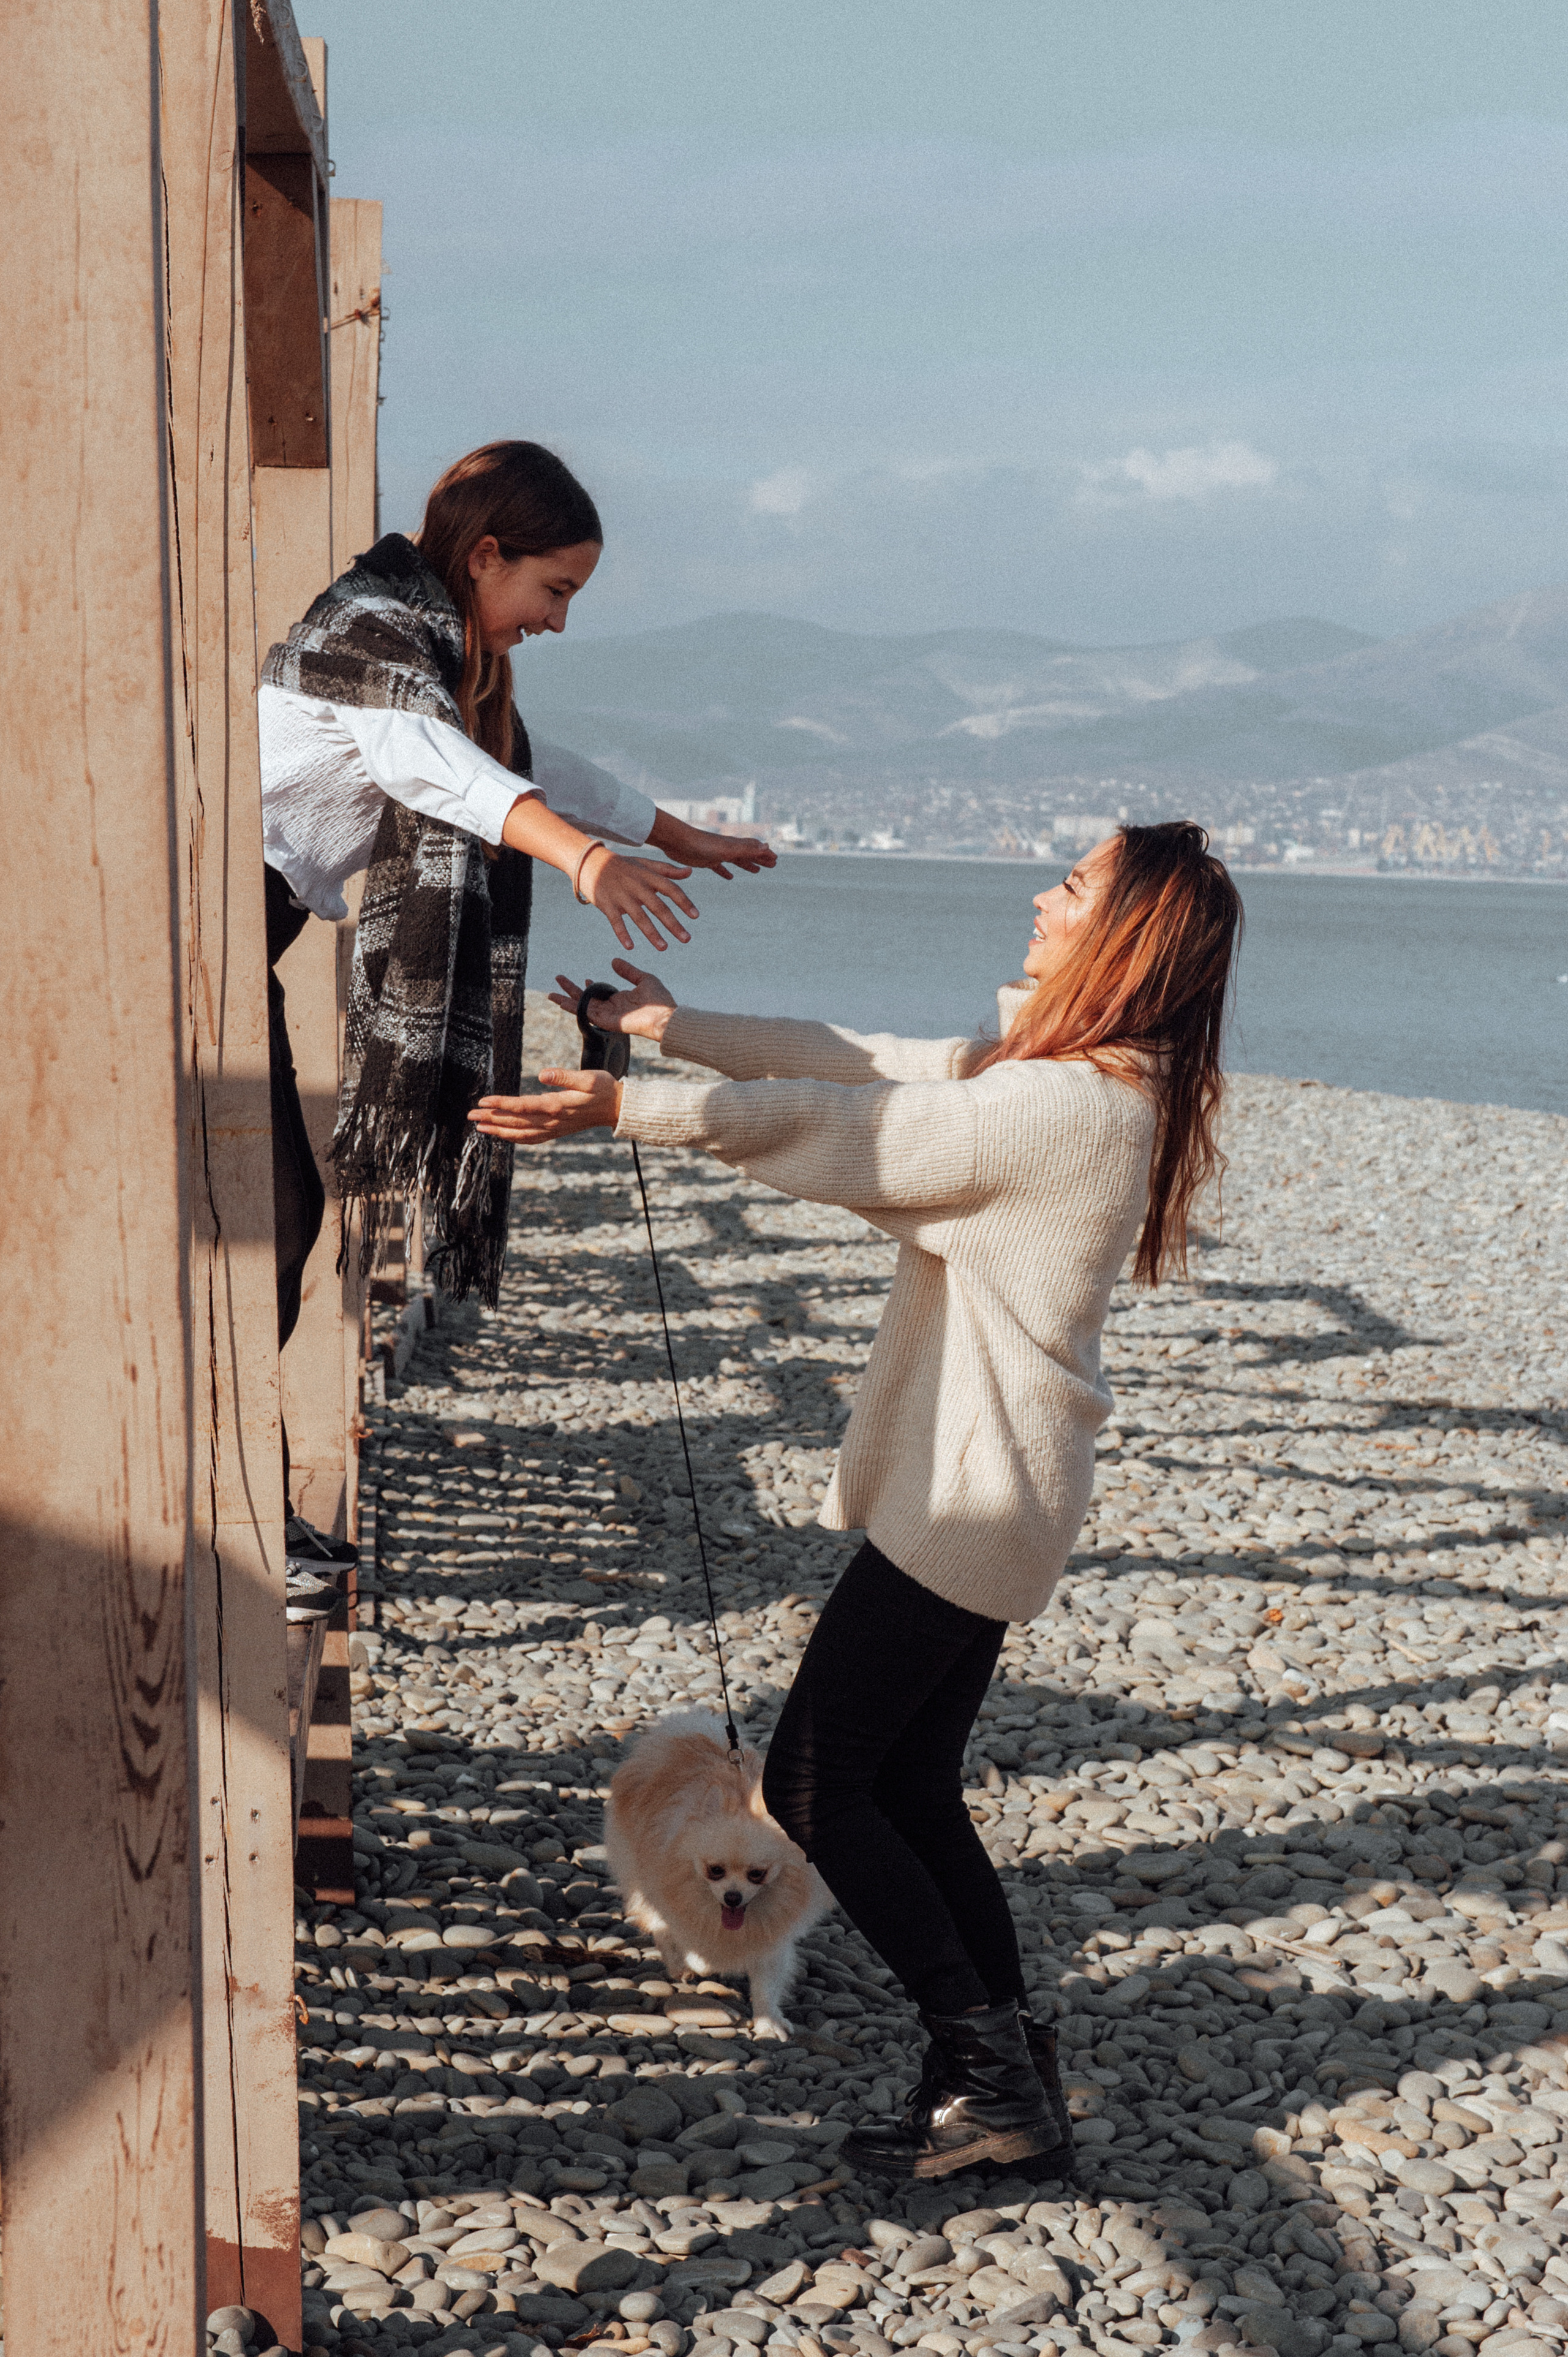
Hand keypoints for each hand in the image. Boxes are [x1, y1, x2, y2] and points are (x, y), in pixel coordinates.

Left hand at [469, 1067, 621, 1144]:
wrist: (617, 1108)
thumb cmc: (603, 1089)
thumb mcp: (588, 1078)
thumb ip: (565, 1076)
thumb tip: (543, 1074)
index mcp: (557, 1106)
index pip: (523, 1106)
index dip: (502, 1104)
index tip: (483, 1101)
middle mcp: (552, 1121)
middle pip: (516, 1122)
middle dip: (492, 1118)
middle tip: (470, 1115)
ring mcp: (554, 1129)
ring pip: (521, 1133)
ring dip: (499, 1130)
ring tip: (479, 1126)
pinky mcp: (556, 1131)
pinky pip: (530, 1138)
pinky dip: (513, 1138)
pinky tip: (502, 1135)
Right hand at [546, 959, 675, 1041]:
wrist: (665, 1016)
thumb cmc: (660, 1000)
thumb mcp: (643, 978)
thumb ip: (628, 971)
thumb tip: (614, 961)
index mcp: (620, 999)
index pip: (600, 993)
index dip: (591, 986)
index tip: (585, 978)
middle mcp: (611, 1008)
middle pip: (586, 998)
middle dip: (571, 990)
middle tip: (559, 979)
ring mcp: (607, 1015)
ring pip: (582, 1007)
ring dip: (566, 1000)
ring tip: (552, 993)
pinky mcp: (606, 1021)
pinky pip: (586, 1014)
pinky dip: (573, 1008)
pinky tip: (562, 1002)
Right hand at [582, 847, 699, 951]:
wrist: (591, 862)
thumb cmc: (623, 866)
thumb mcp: (645, 864)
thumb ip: (667, 870)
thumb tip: (690, 872)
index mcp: (648, 877)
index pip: (670, 889)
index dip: (684, 902)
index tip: (695, 916)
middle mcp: (637, 886)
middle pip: (658, 907)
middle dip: (673, 924)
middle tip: (686, 939)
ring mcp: (621, 896)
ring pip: (639, 917)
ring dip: (652, 933)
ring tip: (664, 948)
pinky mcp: (607, 904)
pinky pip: (616, 921)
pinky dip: (622, 934)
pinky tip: (630, 947)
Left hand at [647, 809, 777, 878]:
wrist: (677, 842)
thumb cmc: (701, 845)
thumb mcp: (728, 849)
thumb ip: (747, 849)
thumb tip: (767, 847)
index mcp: (734, 845)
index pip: (755, 848)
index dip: (765, 854)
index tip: (776, 859)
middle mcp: (727, 848)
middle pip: (748, 854)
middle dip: (760, 859)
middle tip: (772, 865)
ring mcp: (716, 854)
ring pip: (735, 860)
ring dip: (746, 865)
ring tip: (756, 871)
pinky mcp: (705, 860)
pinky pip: (719, 867)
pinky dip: (725, 872)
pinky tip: (729, 878)